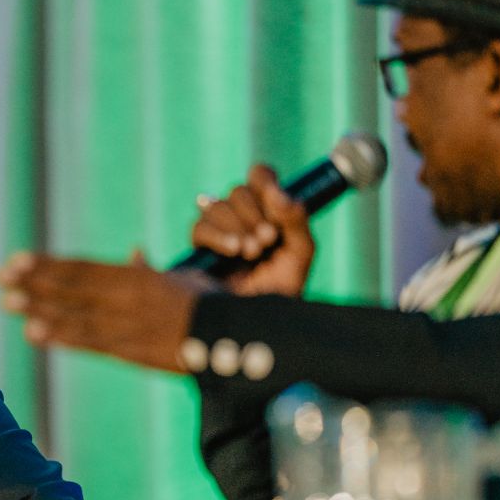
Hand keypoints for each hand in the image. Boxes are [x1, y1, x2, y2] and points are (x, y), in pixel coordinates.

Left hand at [0, 249, 211, 371]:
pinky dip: (61, 337)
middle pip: (71, 287)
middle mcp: (126, 298)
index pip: (82, 268)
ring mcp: (127, 326)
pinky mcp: (131, 351)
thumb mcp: (182, 279)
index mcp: (136, 278)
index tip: (18, 259)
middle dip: (33, 282)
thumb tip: (134, 252)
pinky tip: (35, 333)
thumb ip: (151, 269)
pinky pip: (90, 342)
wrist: (235, 339)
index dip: (48, 265)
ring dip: (39, 308)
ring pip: (75, 314)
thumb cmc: (212, 306)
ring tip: (8, 304)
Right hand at [190, 164, 314, 296]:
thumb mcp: (300, 254)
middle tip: (266, 241)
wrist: (258, 323)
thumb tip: (277, 192)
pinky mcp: (199, 249)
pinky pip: (199, 227)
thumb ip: (296, 220)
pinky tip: (233, 252)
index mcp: (268, 213)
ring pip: (216, 205)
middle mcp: (242, 218)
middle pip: (238, 191)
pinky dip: (218, 236)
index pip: (259, 176)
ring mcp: (219, 232)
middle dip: (254, 215)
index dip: (264, 180)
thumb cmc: (281, 292)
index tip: (274, 199)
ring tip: (251, 253)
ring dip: (237, 227)